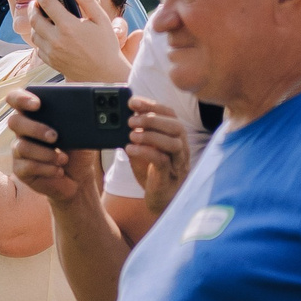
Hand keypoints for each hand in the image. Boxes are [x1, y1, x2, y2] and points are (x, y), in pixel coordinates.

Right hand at [6, 90, 100, 205]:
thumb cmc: (79, 151)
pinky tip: (59, 170)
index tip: (37, 104)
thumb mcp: (83, 131)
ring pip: (22, 147)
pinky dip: (47, 168)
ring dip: (46, 153)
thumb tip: (78, 110)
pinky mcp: (21, 169)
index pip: (17, 99)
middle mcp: (23, 131)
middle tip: (55, 137)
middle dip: (35, 129)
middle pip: (14, 122)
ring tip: (64, 159)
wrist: (81, 178)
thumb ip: (77, 117)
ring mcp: (20, 151)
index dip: (21, 98)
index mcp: (35, 116)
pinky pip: (27, 167)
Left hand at [23, 0, 128, 83]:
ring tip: (41, 16)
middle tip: (36, 1)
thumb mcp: (101, 20)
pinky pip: (37, 46)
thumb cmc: (105, 45)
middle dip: (33, 7)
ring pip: (33, 33)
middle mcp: (56, 39)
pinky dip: (39, 36)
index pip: (47, 3)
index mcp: (69, 26)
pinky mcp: (49, 61)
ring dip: (34, 22)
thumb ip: (87, 0)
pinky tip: (47, 32)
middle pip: (34, 18)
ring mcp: (51, 52)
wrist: (104, 74)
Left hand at [128, 98, 191, 217]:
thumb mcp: (141, 148)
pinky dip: (146, 152)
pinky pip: (162, 161)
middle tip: (130, 120)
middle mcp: (181, 146)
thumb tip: (119, 118)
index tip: (132, 102)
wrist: (161, 198)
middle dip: (152, 119)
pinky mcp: (170, 176)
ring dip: (150, 135)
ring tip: (131, 135)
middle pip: (175, 125)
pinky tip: (130, 149)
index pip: (169, 113)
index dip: (151, 105)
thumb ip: (135, 134)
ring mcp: (178, 161)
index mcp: (174, 135)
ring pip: (173, 142)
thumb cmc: (152, 171)